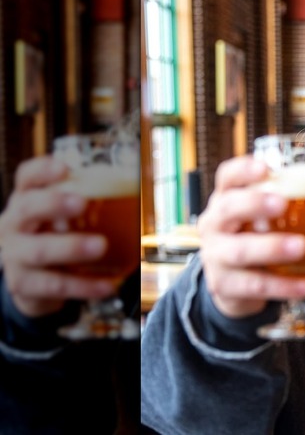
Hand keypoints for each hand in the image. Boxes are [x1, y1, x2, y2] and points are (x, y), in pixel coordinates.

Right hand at [0, 157, 114, 317]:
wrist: (30, 282)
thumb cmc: (53, 238)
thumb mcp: (61, 218)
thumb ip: (89, 204)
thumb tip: (140, 188)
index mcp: (26, 201)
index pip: (27, 178)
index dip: (42, 171)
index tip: (65, 168)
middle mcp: (14, 225)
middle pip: (27, 209)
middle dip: (53, 204)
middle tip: (82, 203)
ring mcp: (14, 255)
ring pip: (39, 251)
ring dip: (71, 247)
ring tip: (101, 245)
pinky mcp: (22, 284)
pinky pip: (54, 285)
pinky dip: (83, 286)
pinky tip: (108, 286)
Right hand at [197, 155, 304, 317]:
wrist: (231, 285)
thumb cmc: (254, 238)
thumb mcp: (261, 218)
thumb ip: (289, 202)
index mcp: (226, 200)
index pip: (227, 177)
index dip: (243, 170)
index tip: (265, 167)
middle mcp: (214, 224)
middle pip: (227, 209)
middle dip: (254, 203)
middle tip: (282, 203)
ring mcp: (215, 256)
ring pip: (239, 251)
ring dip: (272, 247)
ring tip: (300, 246)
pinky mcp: (223, 285)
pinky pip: (255, 286)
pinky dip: (283, 286)